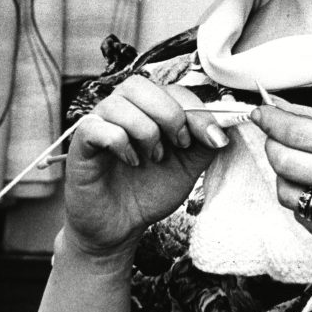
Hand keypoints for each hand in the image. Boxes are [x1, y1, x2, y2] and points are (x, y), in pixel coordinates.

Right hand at [62, 76, 230, 258]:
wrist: (122, 226)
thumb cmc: (151, 190)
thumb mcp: (189, 166)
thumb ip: (206, 142)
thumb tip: (229, 122)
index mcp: (149, 107)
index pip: (173, 89)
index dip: (197, 109)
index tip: (214, 138)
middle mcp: (122, 108)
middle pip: (142, 85)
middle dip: (170, 114)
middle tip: (180, 145)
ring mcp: (99, 123)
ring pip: (120, 102)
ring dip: (146, 131)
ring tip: (153, 158)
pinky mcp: (81, 144)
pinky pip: (98, 127)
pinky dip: (120, 143)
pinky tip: (131, 162)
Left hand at [250, 99, 311, 268]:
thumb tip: (282, 108)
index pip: (300, 132)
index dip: (273, 121)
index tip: (261, 113)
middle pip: (287, 161)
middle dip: (274, 145)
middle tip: (277, 138)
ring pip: (288, 192)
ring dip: (285, 175)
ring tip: (301, 166)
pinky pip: (303, 216)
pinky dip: (301, 200)